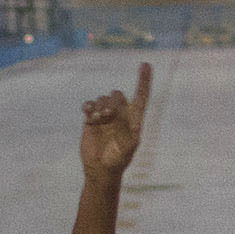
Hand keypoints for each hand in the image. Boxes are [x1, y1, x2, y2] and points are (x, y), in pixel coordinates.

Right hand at [81, 62, 151, 179]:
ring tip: (98, 120)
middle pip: (117, 95)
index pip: (141, 96)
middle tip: (108, 116)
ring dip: (100, 107)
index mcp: (134, 118)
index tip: (145, 64)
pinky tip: (89, 115)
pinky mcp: (91, 119)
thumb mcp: (127, 146)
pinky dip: (89, 107)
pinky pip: (89, 104)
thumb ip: (124, 127)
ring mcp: (105, 115)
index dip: (143, 80)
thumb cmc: (119, 159)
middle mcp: (120, 114)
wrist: (100, 169)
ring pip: (102, 99)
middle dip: (112, 102)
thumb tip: (113, 111)